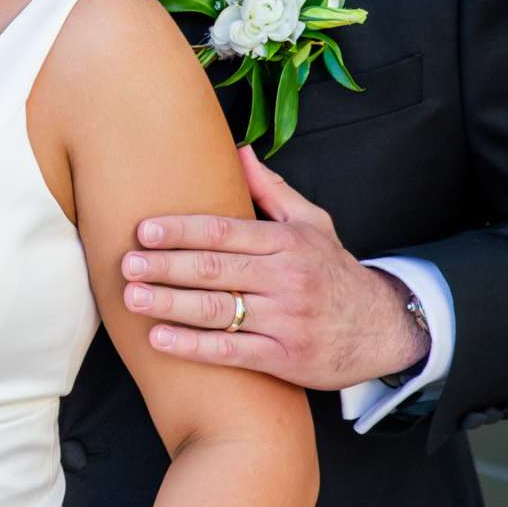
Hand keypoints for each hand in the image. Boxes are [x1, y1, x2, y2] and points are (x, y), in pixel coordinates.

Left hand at [119, 143, 429, 390]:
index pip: (225, 231)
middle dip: (166, 265)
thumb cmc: (333, 271)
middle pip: (216, 269)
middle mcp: (287, 278)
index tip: (144, 229)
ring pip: (219, 310)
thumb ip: (272, 190)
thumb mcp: (312, 223)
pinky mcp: (284, 357)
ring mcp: (286, 319)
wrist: (381, 328)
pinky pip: (231, 351)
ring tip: (132, 297)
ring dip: (170, 304)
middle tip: (126, 263)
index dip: (182, 230)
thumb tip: (237, 149)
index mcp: (287, 241)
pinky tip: (159, 339)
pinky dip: (192, 346)